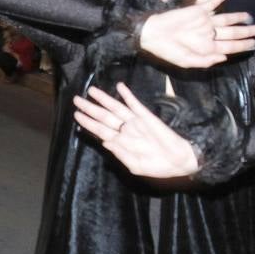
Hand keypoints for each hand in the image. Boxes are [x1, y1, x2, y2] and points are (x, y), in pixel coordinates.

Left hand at [73, 82, 199, 178]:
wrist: (178, 161)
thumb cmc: (157, 167)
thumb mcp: (135, 166)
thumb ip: (120, 154)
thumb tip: (105, 142)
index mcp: (120, 142)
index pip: (100, 130)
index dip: (88, 123)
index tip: (76, 115)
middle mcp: (125, 130)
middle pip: (104, 117)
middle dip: (90, 108)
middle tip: (77, 100)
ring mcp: (135, 122)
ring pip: (116, 108)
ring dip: (104, 99)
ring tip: (91, 90)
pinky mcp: (147, 117)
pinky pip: (135, 104)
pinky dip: (127, 95)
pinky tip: (120, 86)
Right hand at [137, 0, 254, 68]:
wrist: (153, 34)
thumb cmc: (168, 51)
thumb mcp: (187, 62)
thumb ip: (206, 60)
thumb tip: (224, 56)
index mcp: (208, 47)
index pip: (230, 45)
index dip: (243, 45)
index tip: (253, 43)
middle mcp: (209, 33)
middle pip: (232, 31)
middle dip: (246, 31)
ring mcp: (204, 21)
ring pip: (226, 18)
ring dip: (238, 16)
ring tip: (249, 16)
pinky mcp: (197, 10)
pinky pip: (211, 3)